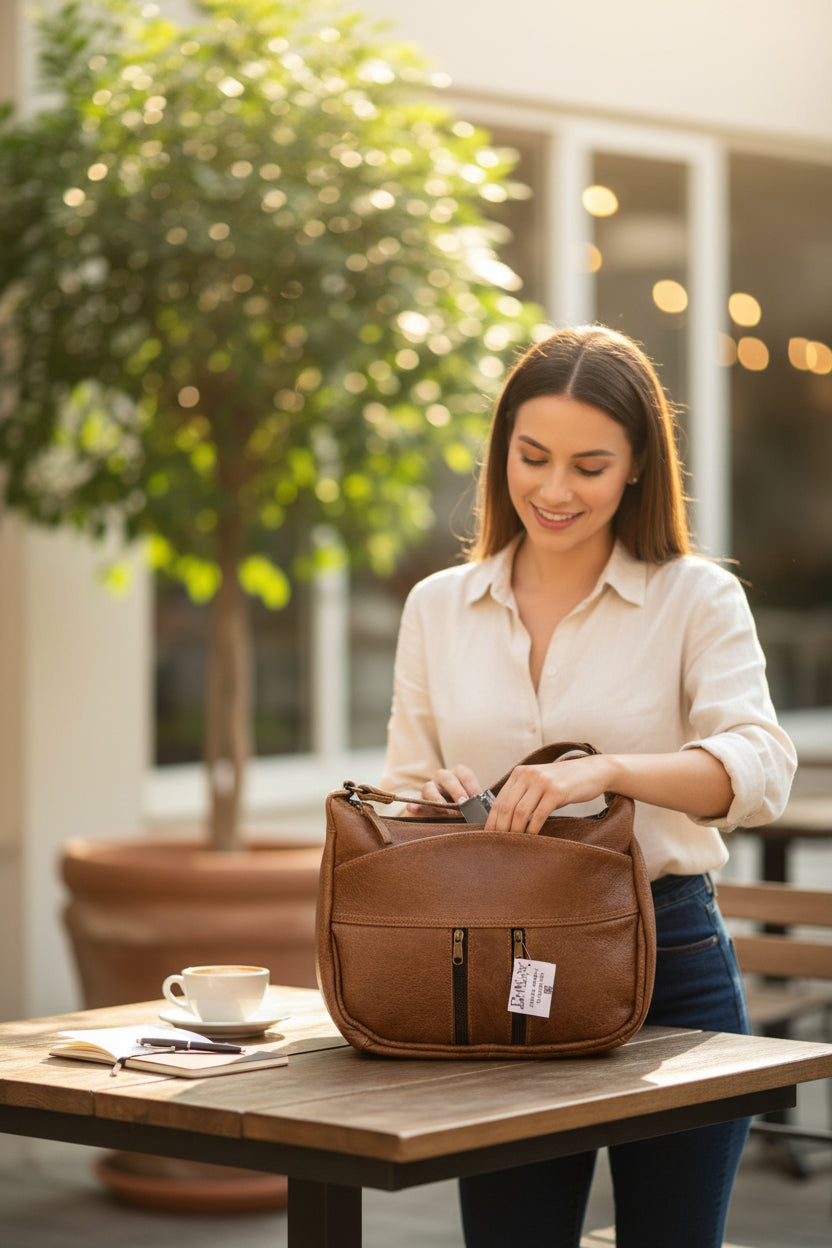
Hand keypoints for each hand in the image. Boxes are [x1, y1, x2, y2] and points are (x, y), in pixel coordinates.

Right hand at [406, 765, 481, 814]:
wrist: (448, 814)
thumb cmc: (466, 806)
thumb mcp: (473, 802)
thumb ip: (478, 803)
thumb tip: (489, 809)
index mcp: (458, 775)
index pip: (464, 774)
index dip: (471, 785)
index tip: (478, 799)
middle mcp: (442, 779)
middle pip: (446, 777)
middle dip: (455, 789)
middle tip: (463, 803)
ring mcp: (429, 789)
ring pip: (428, 787)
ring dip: (436, 798)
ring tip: (442, 807)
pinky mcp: (420, 803)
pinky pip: (415, 802)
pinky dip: (414, 805)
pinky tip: (412, 809)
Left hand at [484, 754, 614, 834]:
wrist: (592, 771)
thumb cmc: (564, 783)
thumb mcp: (540, 784)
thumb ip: (523, 796)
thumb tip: (505, 822)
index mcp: (520, 773)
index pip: (499, 800)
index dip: (492, 820)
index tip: (488, 836)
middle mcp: (528, 774)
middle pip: (506, 806)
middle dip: (501, 828)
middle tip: (499, 844)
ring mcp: (542, 781)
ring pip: (520, 811)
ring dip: (515, 831)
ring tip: (515, 843)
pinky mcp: (557, 790)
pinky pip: (539, 814)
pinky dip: (533, 829)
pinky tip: (532, 837)